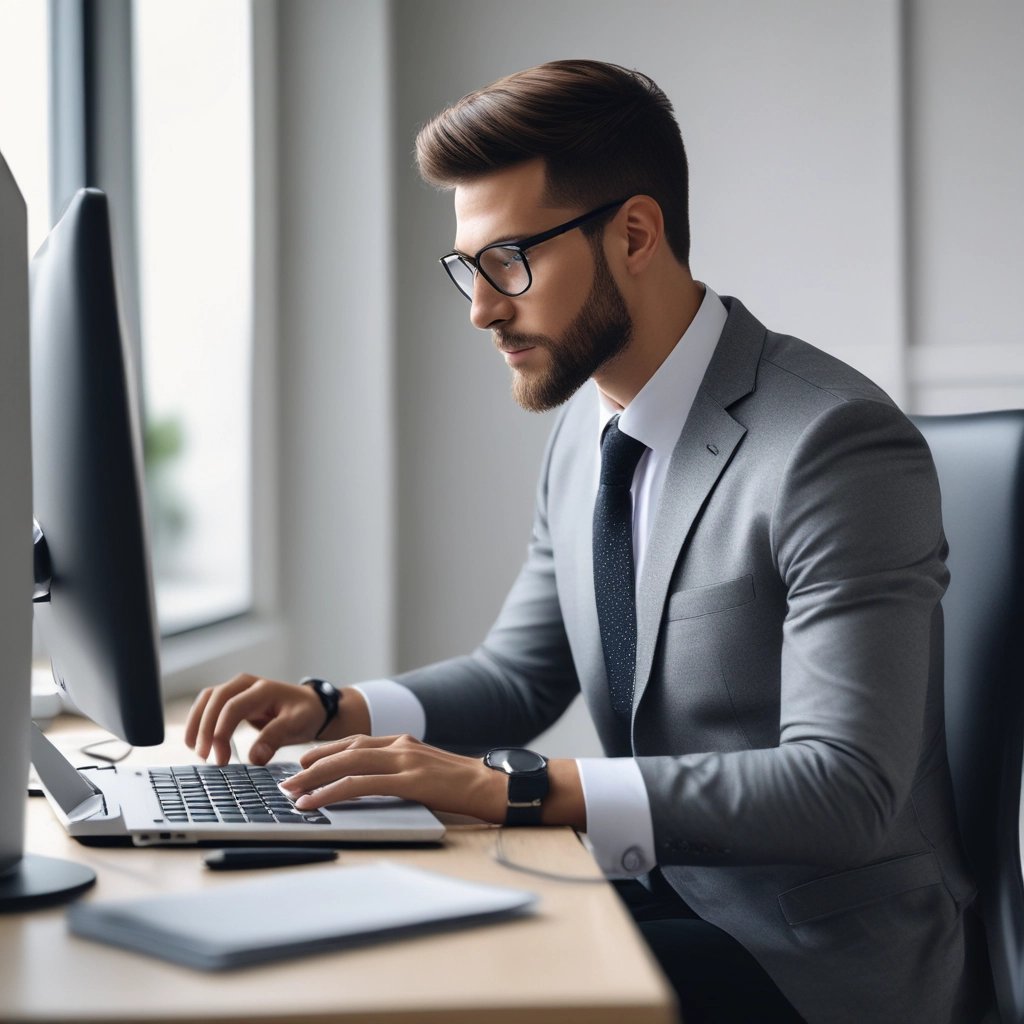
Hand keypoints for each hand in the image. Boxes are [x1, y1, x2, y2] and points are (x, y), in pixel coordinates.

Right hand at [185, 672, 333, 765]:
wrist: (311, 706)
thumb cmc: (305, 713)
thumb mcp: (298, 724)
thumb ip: (276, 737)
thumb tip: (254, 758)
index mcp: (263, 689)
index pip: (233, 706)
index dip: (221, 732)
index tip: (220, 759)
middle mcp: (246, 684)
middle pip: (215, 699)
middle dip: (205, 728)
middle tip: (204, 756)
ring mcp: (237, 689)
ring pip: (207, 700)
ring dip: (197, 723)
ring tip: (195, 750)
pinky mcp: (232, 699)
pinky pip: (209, 706)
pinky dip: (199, 722)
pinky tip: (196, 742)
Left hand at [279, 734, 507, 822]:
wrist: (499, 786)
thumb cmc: (468, 787)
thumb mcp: (429, 774)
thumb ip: (404, 774)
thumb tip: (377, 789)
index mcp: (406, 742)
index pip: (357, 743)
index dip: (327, 752)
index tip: (304, 763)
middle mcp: (402, 745)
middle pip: (346, 750)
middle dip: (312, 764)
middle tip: (288, 778)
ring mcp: (406, 760)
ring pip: (347, 764)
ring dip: (313, 777)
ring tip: (290, 792)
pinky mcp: (410, 780)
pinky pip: (360, 785)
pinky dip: (331, 792)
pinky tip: (314, 802)